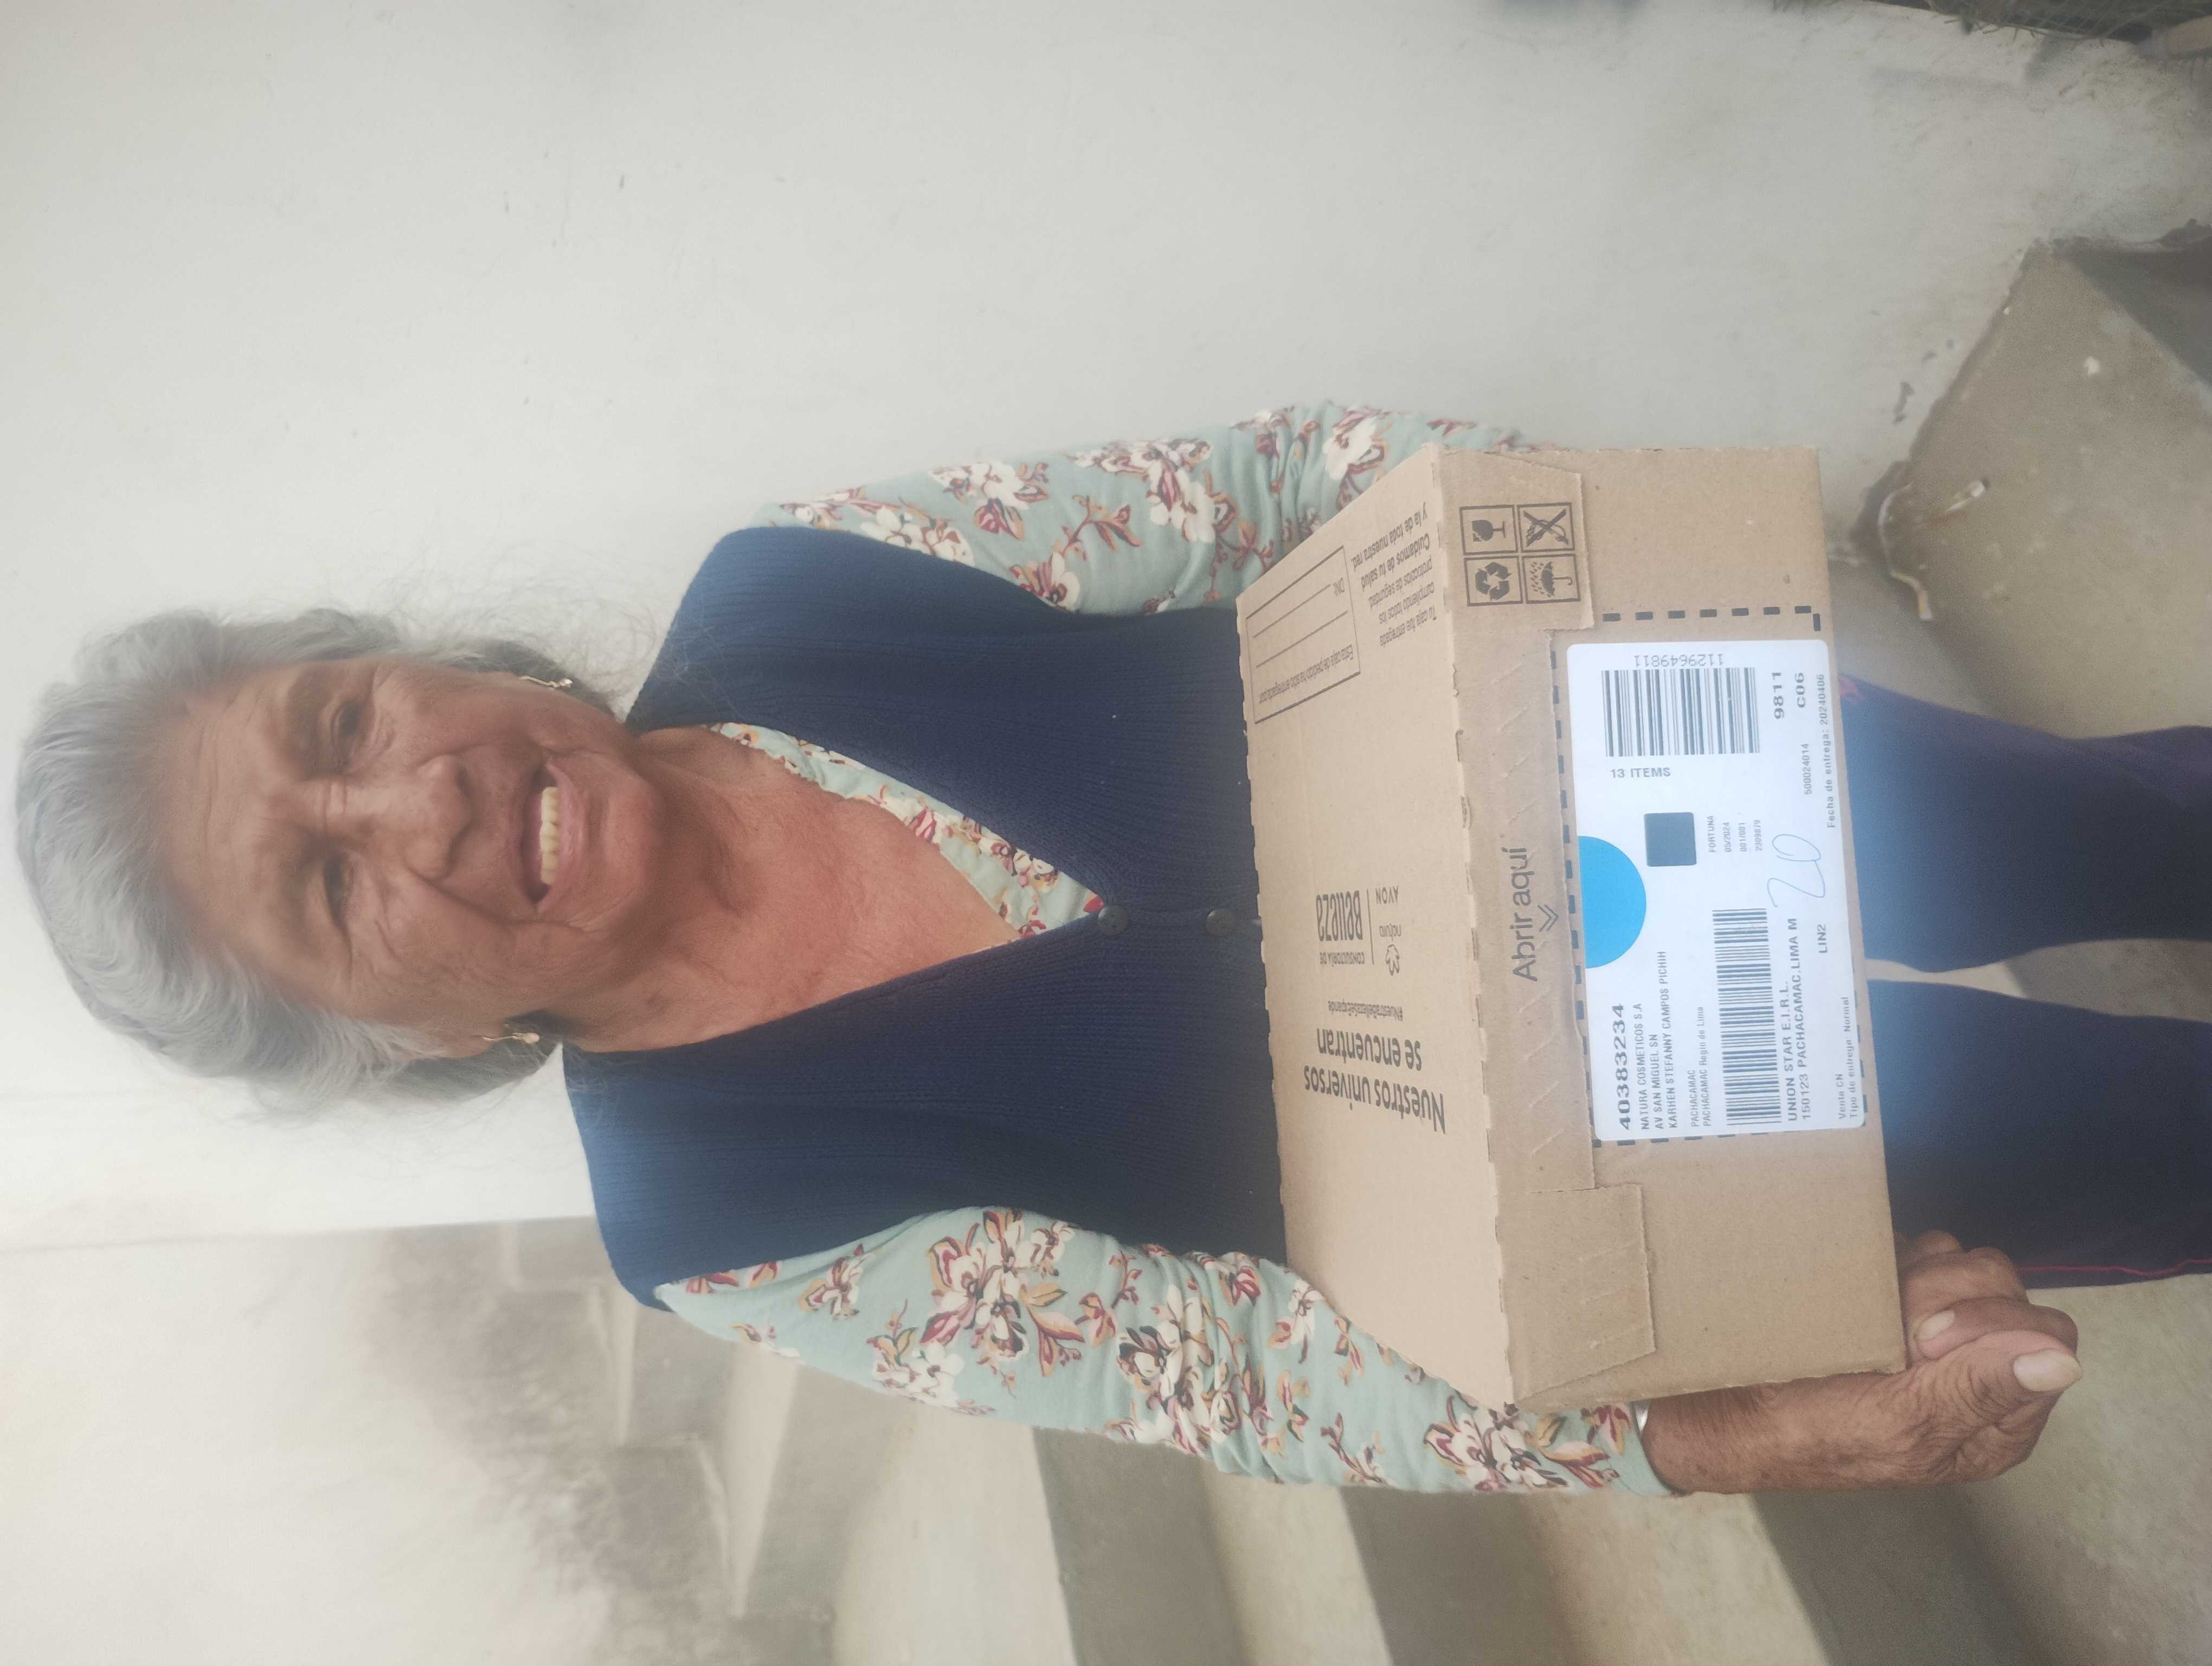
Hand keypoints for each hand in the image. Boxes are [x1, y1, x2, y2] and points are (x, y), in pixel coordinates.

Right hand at [1638, 1231, 2081, 1492]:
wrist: (1720, 1401)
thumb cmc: (1808, 1428)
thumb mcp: (1899, 1423)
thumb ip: (1982, 1390)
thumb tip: (2062, 1361)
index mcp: (1995, 1415)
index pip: (2045, 1338)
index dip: (1991, 1323)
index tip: (1922, 1336)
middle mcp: (1977, 1366)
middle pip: (2006, 1287)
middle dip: (1945, 1292)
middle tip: (1889, 1321)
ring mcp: (1935, 1322)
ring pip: (1963, 1257)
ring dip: (1913, 1269)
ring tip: (1864, 1301)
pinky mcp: (1893, 1290)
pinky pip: (1918, 1243)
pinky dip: (1889, 1253)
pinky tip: (1854, 1281)